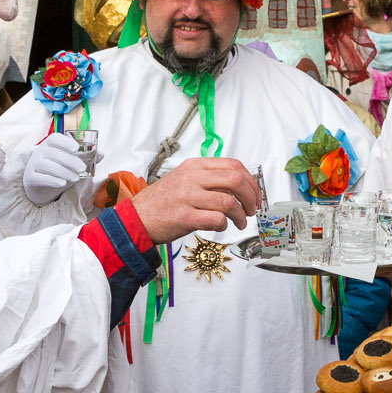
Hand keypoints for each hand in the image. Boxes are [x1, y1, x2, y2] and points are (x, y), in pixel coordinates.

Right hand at [23, 133, 89, 205]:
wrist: (41, 184)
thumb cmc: (59, 168)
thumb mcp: (72, 161)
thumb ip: (87, 156)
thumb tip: (102, 154)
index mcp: (50, 144)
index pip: (54, 138)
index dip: (65, 142)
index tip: (76, 148)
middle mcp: (40, 152)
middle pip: (53, 153)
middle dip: (70, 161)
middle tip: (82, 168)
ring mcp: (33, 164)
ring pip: (47, 166)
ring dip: (63, 172)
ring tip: (76, 178)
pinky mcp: (30, 178)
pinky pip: (40, 178)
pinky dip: (52, 180)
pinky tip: (62, 184)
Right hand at [128, 159, 260, 243]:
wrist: (136, 218)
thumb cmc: (163, 201)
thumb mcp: (184, 179)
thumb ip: (209, 178)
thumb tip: (239, 186)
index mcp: (195, 166)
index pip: (233, 166)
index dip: (251, 181)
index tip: (255, 194)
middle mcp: (192, 178)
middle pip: (235, 181)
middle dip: (251, 197)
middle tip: (252, 208)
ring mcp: (188, 197)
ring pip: (228, 202)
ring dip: (240, 215)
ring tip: (240, 222)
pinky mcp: (185, 217)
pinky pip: (216, 219)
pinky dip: (224, 224)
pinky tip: (221, 226)